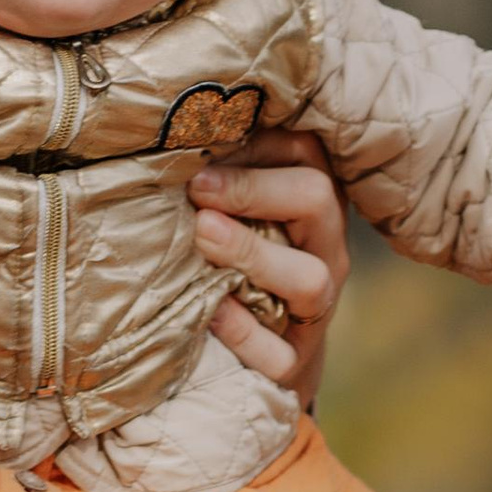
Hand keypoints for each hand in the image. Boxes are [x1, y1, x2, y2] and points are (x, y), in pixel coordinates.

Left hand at [192, 129, 348, 403]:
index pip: (306, 151)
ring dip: (252, 253)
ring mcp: (317, 306)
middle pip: (318, 199)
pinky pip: (281, 353)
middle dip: (253, 189)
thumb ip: (217, 173)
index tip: (200, 144)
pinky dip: (243, 332)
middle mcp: (325, 248)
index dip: (255, 144)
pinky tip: (210, 309)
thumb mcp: (232, 209)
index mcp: (313, 201)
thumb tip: (166, 132)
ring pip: (311, 279)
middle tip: (197, 189)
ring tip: (202, 235)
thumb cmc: (231, 255)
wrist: (255, 351)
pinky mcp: (294, 359)